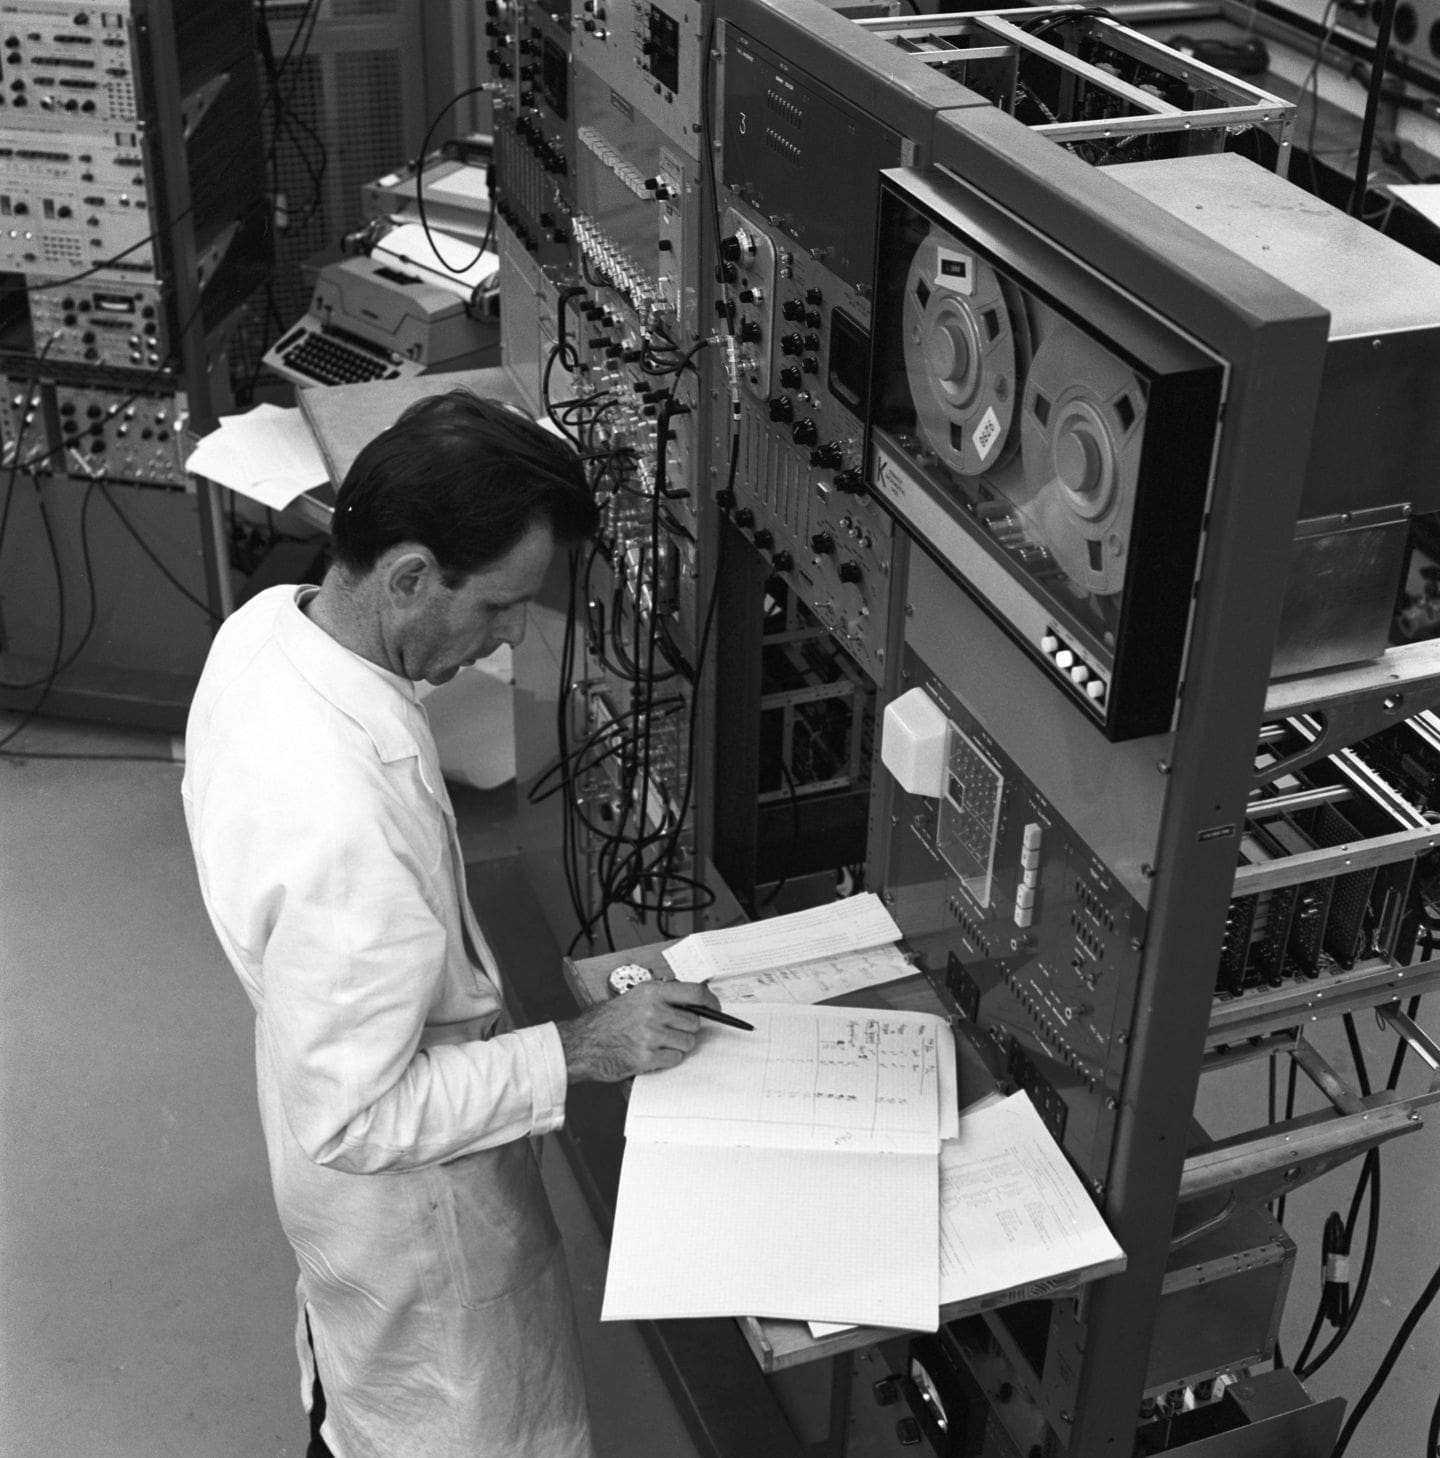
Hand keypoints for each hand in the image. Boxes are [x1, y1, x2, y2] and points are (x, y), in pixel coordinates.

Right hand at [557, 978, 720, 1083]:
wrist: (581, 1044)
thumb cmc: (604, 1022)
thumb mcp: (632, 998)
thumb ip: (660, 997)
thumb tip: (691, 1002)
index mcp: (651, 992)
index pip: (695, 992)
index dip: (711, 1001)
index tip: (716, 1008)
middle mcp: (653, 1011)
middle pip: (694, 1022)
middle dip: (686, 1029)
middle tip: (670, 1031)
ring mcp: (651, 1035)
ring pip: (687, 1043)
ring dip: (677, 1046)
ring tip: (657, 1043)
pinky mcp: (647, 1057)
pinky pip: (675, 1060)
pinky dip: (667, 1060)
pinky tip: (651, 1054)